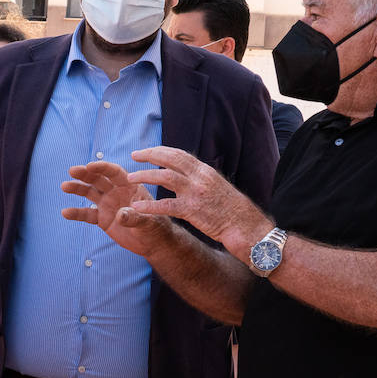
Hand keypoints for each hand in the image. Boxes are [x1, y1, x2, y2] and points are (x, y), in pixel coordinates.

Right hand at [61, 161, 174, 257]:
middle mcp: (116, 192)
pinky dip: (77, 213)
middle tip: (72, 170)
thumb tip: (120, 214)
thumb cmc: (155, 228)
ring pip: (90, 193)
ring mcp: (108, 204)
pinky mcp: (102, 218)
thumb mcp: (148, 222)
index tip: (89, 166)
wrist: (153, 243)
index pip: (114, 173)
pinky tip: (65, 213)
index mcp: (130, 186)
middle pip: (98, 179)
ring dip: (77, 188)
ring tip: (64, 186)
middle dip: (85, 174)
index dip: (102, 168)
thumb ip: (134, 217)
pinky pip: (87, 214)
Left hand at [127, 147, 269, 254]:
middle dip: (150, 155)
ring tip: (130, 178)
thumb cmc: (232, 210)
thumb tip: (188, 174)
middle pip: (170, 159)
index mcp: (205, 171)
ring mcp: (196, 193)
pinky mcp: (192, 211)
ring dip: (145, 176)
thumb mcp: (217, 187)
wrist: (247, 226)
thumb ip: (202, 179)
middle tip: (133, 155)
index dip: (161, 151)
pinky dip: (150, 206)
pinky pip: (166, 205)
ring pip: (164, 177)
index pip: (180, 155)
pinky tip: (136, 206)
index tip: (147, 151)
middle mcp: (200, 177)